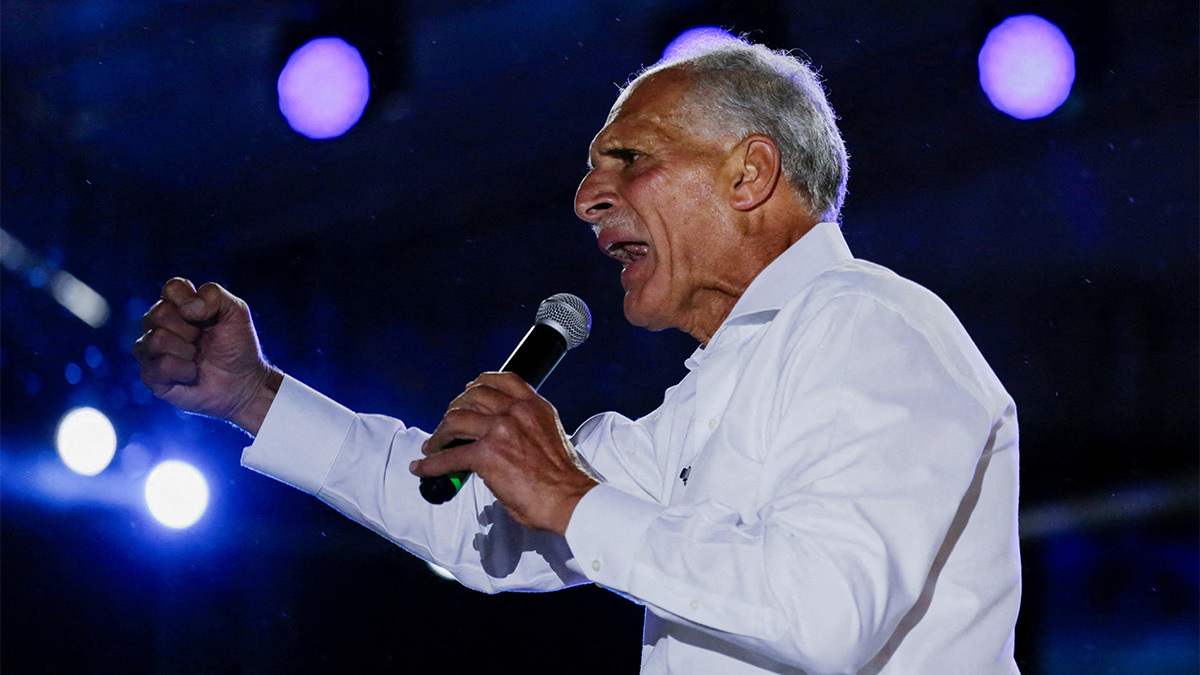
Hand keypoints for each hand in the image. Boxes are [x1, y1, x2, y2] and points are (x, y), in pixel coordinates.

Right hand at [133, 278, 281, 434]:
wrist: (244, 382)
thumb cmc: (237, 346)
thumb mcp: (236, 311)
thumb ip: (213, 294)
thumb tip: (184, 309)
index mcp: (177, 305)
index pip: (171, 288)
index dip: (192, 303)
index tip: (209, 317)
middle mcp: (158, 325)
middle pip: (159, 313)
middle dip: (190, 329)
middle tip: (203, 340)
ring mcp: (151, 351)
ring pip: (156, 339)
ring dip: (187, 351)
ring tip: (198, 358)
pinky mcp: (151, 376)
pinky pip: (161, 366)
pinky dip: (185, 371)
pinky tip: (193, 374)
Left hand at [410, 372, 598, 534]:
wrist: (571, 497)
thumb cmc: (564, 477)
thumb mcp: (551, 436)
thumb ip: (527, 428)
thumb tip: (506, 440)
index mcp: (534, 406)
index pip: (503, 379)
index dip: (479, 383)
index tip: (468, 391)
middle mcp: (516, 411)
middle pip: (472, 396)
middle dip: (454, 408)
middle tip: (447, 423)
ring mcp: (499, 431)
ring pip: (455, 420)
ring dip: (439, 433)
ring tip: (432, 445)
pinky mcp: (486, 456)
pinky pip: (449, 456)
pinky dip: (430, 463)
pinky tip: (421, 467)